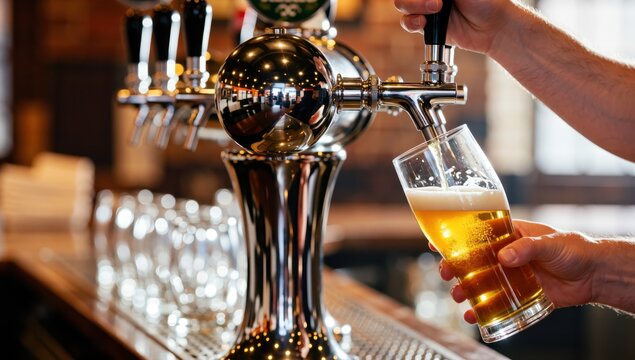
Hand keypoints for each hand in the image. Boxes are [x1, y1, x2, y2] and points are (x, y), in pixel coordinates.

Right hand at [393, 0, 514, 55]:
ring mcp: (427, 8)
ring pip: (403, 5)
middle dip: (416, 0)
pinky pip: (408, 22)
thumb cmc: (485, 0)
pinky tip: (422, 23)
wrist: (493, 27)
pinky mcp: (427, 26)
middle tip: (436, 4)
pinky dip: (411, 22)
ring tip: (433, 11)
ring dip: (413, 7)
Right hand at [437, 219, 596, 323]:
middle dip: (455, 267)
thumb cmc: (574, 249)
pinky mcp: (519, 295)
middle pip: (473, 260)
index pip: (477, 234)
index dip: (455, 237)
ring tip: (458, 296)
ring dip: (466, 289)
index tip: (437, 242)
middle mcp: (506, 255)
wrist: (595, 275)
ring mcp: (510, 276)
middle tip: (446, 273)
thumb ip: (527, 248)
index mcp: (510, 236)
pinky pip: (496, 304)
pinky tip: (473, 316)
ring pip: (481, 282)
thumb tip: (504, 257)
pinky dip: (483, 311)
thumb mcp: (550, 243)